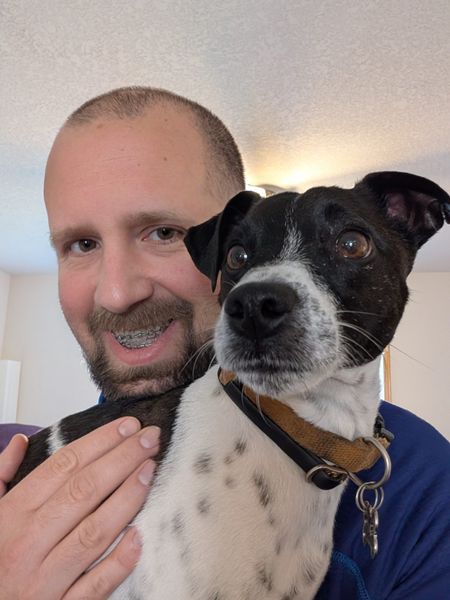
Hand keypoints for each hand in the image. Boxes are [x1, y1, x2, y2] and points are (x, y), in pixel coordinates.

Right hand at [0, 418, 159, 598]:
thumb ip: (1, 476)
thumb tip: (21, 441)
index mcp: (11, 515)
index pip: (62, 466)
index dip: (99, 442)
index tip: (128, 426)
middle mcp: (28, 544)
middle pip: (84, 490)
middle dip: (122, 458)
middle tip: (150, 438)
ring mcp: (45, 579)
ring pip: (94, 531)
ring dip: (127, 497)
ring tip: (150, 470)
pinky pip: (95, 584)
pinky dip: (119, 560)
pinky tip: (141, 534)